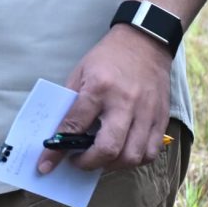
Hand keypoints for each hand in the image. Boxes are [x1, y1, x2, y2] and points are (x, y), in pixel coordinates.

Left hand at [38, 26, 171, 173]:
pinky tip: (123, 153)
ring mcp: (146, 112)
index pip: (75, 125)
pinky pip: (150, 152)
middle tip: (78, 161)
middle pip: (108, 148)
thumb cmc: (108, 57)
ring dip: (112, 165)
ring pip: (132, 156)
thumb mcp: (81, 72)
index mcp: (99, 88)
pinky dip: (134, 160)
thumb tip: (58, 134)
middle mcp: (124, 102)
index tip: (46, 165)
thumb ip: (71, 103)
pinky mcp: (161, 117)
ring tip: (101, 158)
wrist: (146, 41)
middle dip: (88, 163)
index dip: (57, 150)